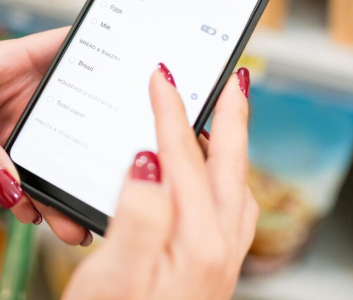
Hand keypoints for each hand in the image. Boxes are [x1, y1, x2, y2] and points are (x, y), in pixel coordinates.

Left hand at [0, 28, 89, 245]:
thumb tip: (10, 187)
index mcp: (3, 63)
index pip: (62, 51)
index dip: (99, 55)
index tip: (133, 71)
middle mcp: (9, 94)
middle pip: (63, 116)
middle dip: (87, 144)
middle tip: (108, 174)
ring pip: (43, 156)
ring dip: (58, 184)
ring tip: (74, 218)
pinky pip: (17, 181)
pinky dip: (28, 200)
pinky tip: (35, 216)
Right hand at [62, 66, 257, 299]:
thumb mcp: (115, 276)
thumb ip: (139, 214)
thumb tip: (150, 157)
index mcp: (196, 241)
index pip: (186, 158)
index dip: (170, 112)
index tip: (162, 76)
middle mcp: (219, 249)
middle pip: (229, 166)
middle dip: (230, 117)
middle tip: (234, 78)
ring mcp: (220, 263)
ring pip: (237, 188)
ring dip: (233, 147)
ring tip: (225, 118)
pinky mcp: (210, 272)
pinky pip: (232, 211)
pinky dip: (226, 180)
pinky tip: (210, 181)